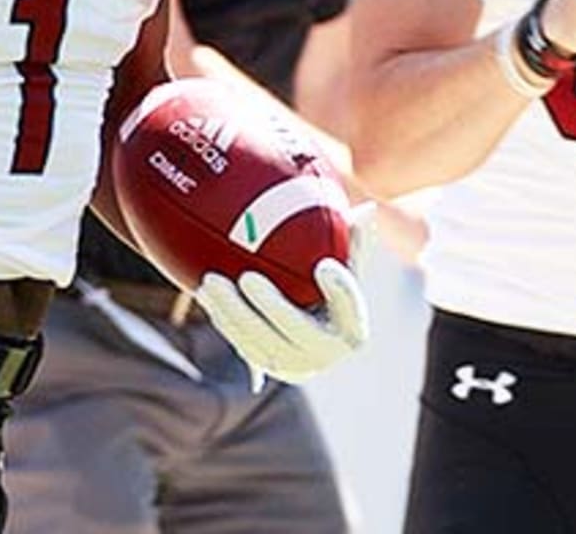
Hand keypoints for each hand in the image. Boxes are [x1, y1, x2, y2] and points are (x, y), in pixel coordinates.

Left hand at [195, 257, 368, 386]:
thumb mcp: (342, 265)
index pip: (350, 309)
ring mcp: (295, 365)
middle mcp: (326, 354)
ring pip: (261, 343)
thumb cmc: (325, 286)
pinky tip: (207, 296)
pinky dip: (224, 321)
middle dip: (269, 307)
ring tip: (211, 282)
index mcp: (351, 328)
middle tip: (245, 277)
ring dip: (233, 313)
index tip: (323, 266)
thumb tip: (369, 208)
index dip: (341, 291)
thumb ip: (351, 242)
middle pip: (297, 332)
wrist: (309, 328)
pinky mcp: (267, 366)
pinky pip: (243, 345)